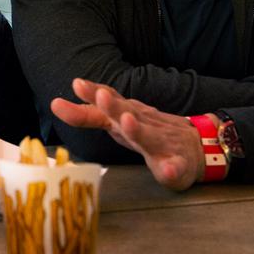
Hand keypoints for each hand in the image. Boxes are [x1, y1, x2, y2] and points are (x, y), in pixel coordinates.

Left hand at [50, 78, 204, 190]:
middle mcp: (142, 125)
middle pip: (126, 113)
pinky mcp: (178, 163)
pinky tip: (169, 169)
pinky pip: (175, 166)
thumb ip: (90, 113)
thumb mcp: (117, 121)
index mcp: (125, 117)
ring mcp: (161, 143)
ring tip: (128, 122)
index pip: (105, 105)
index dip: (91, 95)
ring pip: (149, 136)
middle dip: (113, 105)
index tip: (76, 83)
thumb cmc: (147, 133)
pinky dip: (172, 168)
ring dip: (138, 130)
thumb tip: (56, 104)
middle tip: (101, 96)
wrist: (197, 146)